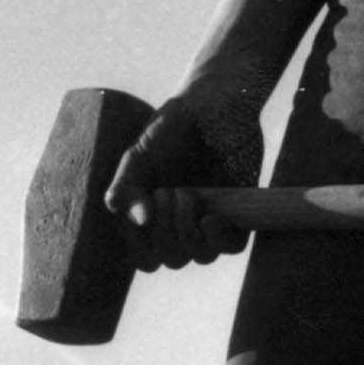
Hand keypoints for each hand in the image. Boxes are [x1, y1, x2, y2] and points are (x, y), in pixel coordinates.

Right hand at [102, 87, 264, 272]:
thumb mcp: (137, 156)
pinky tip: (212, 217)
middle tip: (171, 191)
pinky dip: (220, 238)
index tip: (148, 206)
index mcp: (151, 218)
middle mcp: (180, 224)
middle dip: (168, 232)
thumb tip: (139, 221)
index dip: (144, 245)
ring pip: (202, 256)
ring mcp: (208, 220)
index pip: (145, 258)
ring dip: (192, 233)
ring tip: (189, 194)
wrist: (212, 104)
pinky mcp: (237, 213)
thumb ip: (126, 188)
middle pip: (172, 260)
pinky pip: (232, 246)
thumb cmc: (169, 129)